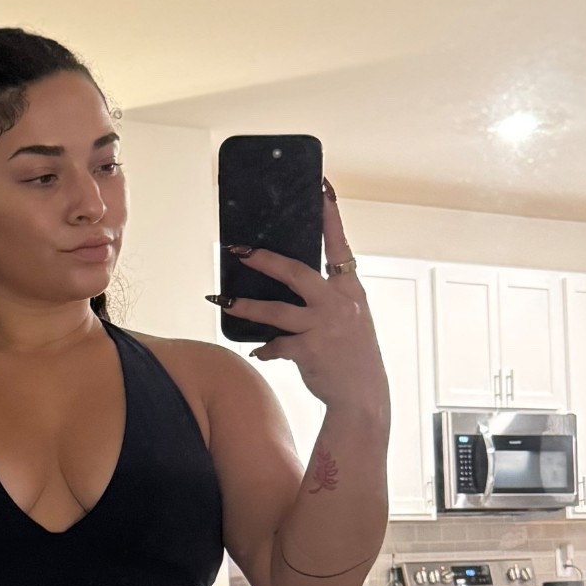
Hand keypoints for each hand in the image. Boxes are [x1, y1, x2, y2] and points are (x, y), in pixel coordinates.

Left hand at [220, 179, 387, 414]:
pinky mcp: (308, 350)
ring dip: (245, 306)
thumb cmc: (355, 358)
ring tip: (222, 301)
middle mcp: (338, 303)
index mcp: (352, 290)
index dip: (330, 216)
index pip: (340, 245)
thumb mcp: (352, 321)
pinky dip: (266, 349)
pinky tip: (258, 351)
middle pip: (295, 271)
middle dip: (264, 259)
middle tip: (239, 250)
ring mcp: (323, 326)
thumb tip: (296, 290)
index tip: (322, 188)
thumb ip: (329, 301)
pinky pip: (276, 345)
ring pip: (275, 310)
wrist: (363, 398)